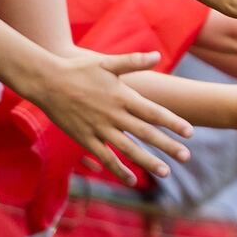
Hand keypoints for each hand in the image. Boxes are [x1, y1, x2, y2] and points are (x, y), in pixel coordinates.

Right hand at [23, 51, 192, 184]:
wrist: (46, 81)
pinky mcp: (85, 139)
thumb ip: (132, 61)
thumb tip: (156, 56)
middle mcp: (113, 115)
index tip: (190, 132)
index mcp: (122, 96)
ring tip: (166, 172)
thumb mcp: (107, 62)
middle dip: (168, 145)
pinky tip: (131, 180)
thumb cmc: (78, 69)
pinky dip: (118, 170)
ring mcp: (99, 129)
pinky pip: (105, 158)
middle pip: (145, 133)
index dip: (173, 122)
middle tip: (186, 157)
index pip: (154, 112)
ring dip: (148, 161)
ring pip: (128, 150)